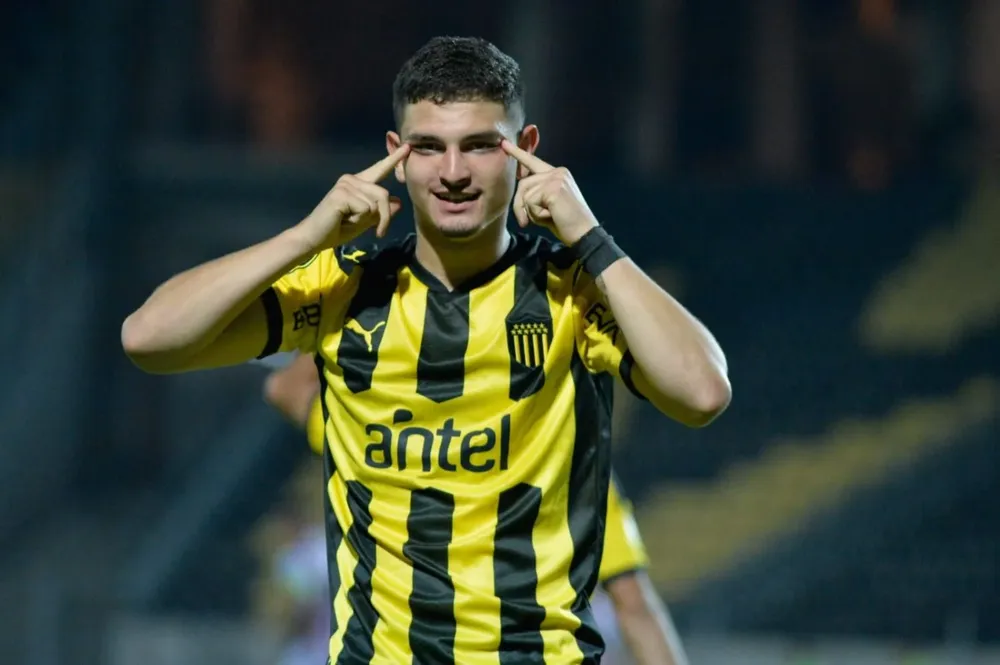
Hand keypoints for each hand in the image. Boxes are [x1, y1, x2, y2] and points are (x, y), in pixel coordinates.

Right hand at [295, 144, 409, 249]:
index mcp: (358, 183)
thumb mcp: (366, 221)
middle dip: (384, 217)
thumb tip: (398, 201)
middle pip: (383, 194)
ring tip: (349, 222)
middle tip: (378, 232)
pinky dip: (358, 220)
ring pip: (375, 204)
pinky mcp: (341, 193)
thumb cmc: (338, 229)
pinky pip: (365, 209)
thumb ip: (380, 212)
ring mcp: (345, 184)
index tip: (407, 147)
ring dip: (368, 220)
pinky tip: (343, 220)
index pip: (379, 170)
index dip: (394, 159)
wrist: (315, 238)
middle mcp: (352, 179)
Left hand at [502, 140, 598, 244]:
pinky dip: (536, 215)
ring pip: (525, 195)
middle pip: (523, 184)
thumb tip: (519, 194)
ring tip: (548, 217)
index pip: (533, 161)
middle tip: (524, 222)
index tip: (504, 143)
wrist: (584, 233)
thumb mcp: (547, 204)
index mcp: (558, 173)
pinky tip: (552, 217)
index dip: (518, 153)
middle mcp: (557, 172)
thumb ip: (535, 194)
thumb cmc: (565, 222)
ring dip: (531, 212)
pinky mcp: (554, 189)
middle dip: (519, 205)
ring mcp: (556, 179)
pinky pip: (530, 203)